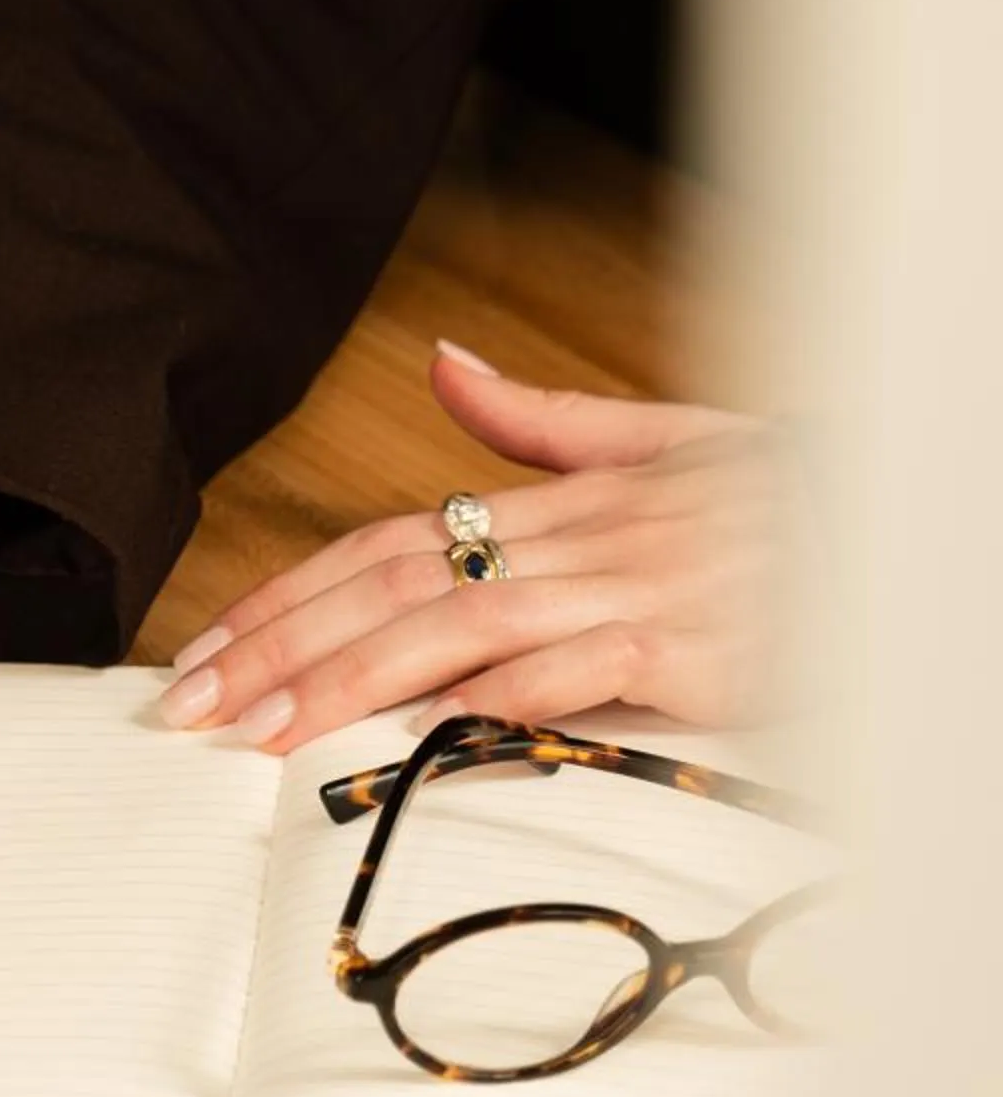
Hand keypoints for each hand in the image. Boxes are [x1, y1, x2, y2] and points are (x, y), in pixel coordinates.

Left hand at [156, 344, 779, 752]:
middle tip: (192, 703)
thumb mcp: (666, 440)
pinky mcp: (690, 644)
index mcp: (561, 501)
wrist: (904, 509)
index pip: (385, 545)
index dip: (287, 596)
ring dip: (346, 680)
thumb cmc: (794, 497)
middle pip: (390, 585)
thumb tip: (443, 364)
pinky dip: (496, 695)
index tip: (211, 649)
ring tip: (263, 732)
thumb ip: (544, 419)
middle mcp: (577, 539)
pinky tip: (426, 727)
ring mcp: (630, 589)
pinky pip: (575, 667)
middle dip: (278, 647)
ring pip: (453, 626)